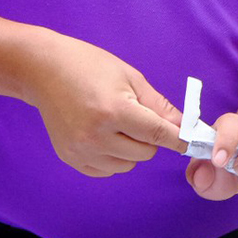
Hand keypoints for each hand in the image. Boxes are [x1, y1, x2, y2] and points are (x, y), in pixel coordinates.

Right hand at [22, 31, 186, 176]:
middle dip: (150, 137)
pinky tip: (104, 135)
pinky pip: (107, 170)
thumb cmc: (90, 67)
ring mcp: (80, 150)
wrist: (44, 71)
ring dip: (131, 149)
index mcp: (114, 111)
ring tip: (117, 124)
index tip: (193, 143)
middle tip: (137, 116)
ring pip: (127, 164)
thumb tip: (185, 125)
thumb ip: (158, 105)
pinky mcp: (70, 158)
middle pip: (145, 152)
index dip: (178, 139)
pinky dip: (113, 157)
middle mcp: (96, 136)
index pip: (157, 134)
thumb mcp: (130, 77)